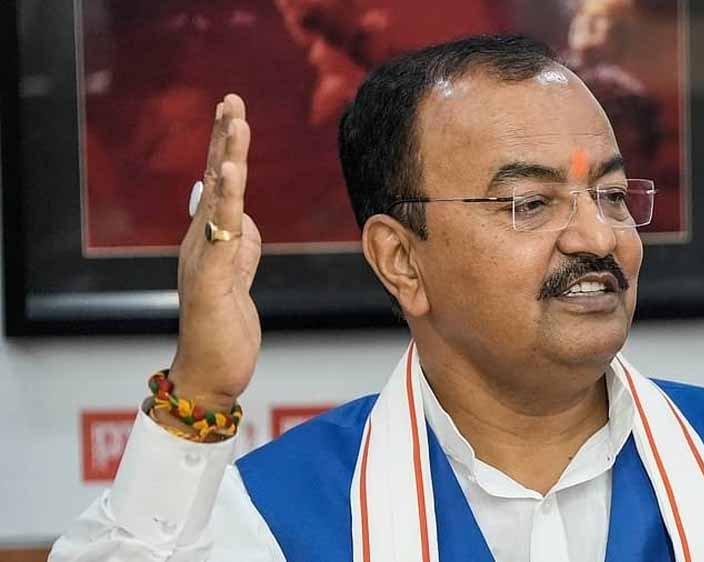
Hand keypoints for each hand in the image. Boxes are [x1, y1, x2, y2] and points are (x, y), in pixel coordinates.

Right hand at [169, 94, 261, 411]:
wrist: (209, 371)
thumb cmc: (223, 324)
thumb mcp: (237, 273)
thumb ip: (239, 241)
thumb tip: (243, 216)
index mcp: (211, 238)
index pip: (220, 183)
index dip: (227, 146)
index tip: (233, 110)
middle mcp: (202, 241)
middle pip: (215, 180)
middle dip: (224, 137)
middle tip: (231, 99)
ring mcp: (204, 258)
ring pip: (217, 199)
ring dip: (227, 157)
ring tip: (235, 121)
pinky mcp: (212, 280)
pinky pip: (220, 234)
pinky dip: (226, 202)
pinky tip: (230, 174)